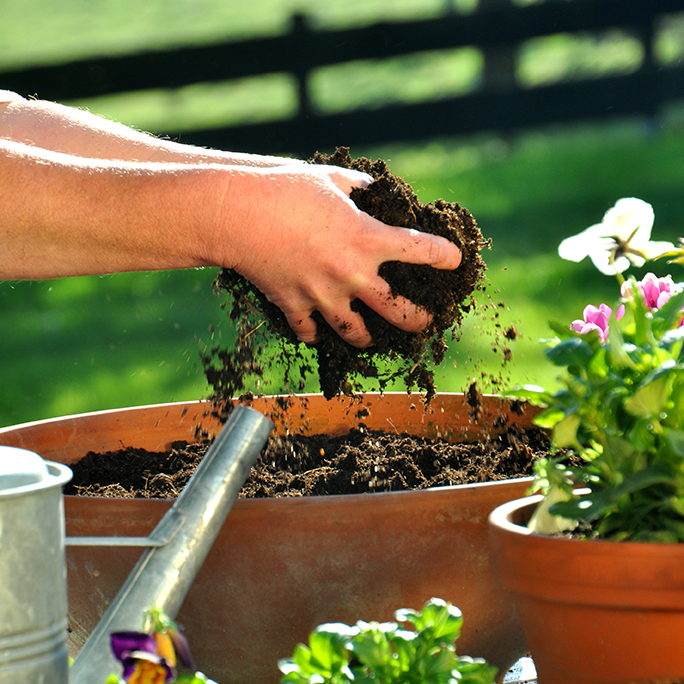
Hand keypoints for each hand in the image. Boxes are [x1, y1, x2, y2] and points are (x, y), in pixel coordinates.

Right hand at [221, 164, 461, 347]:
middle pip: (399, 311)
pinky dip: (314, 332)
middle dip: (418, 320)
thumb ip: (358, 187)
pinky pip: (309, 331)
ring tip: (370, 337)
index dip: (444, 256)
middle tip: (425, 321)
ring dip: (367, 337)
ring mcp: (323, 295)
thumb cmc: (284, 188)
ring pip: (356, 332)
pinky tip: (316, 330)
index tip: (454, 261)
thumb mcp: (329, 179)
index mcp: (367, 239)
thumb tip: (371, 189)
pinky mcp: (294, 305)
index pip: (421, 250)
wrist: (236, 213)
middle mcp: (352, 274)